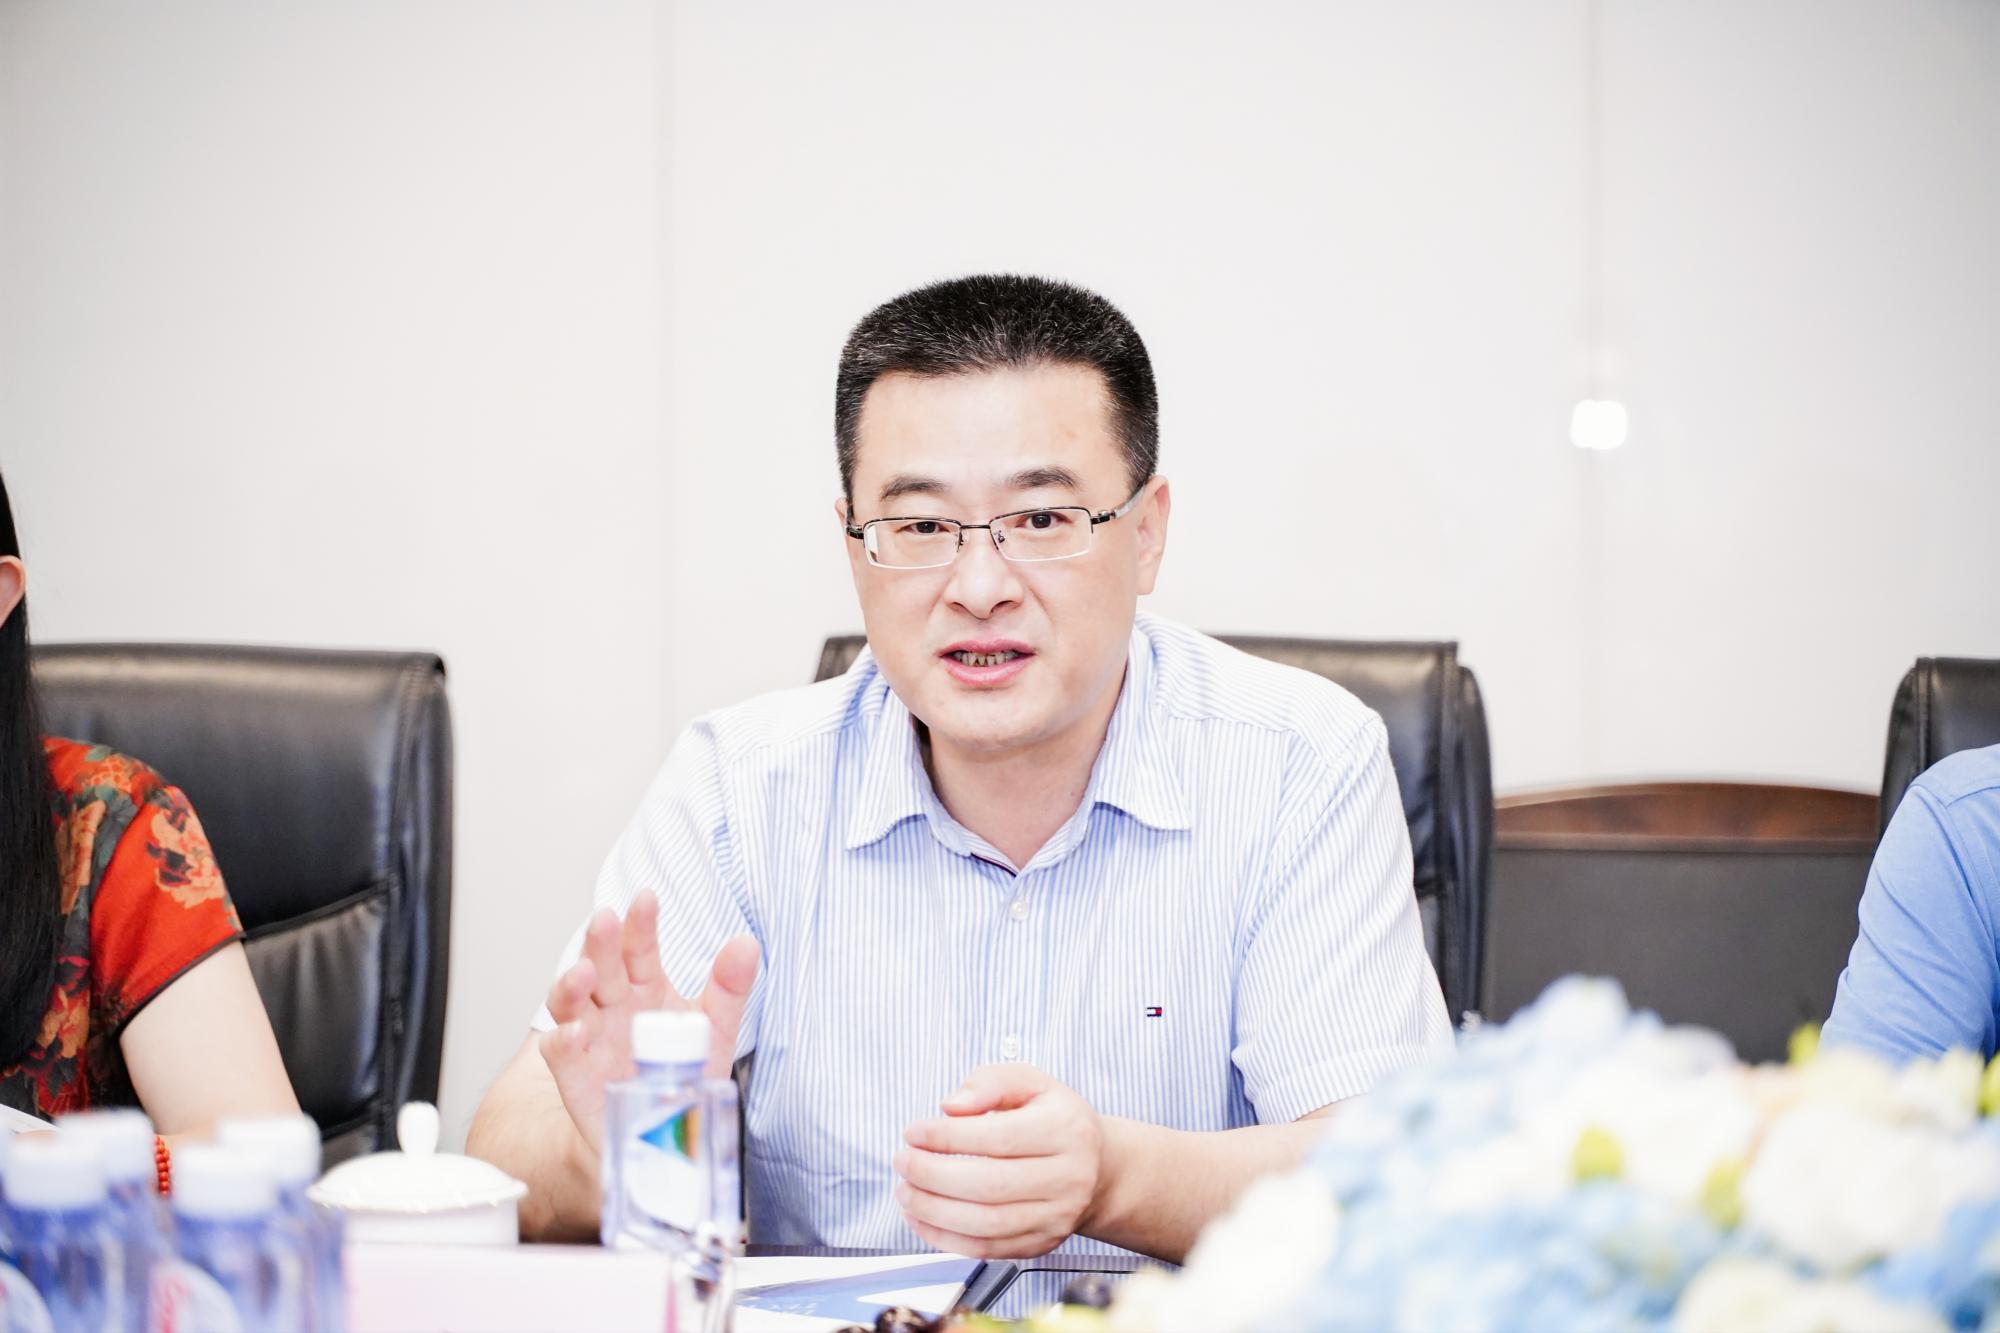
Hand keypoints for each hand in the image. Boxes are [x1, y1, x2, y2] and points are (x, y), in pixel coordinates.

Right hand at [538, 892, 758, 1154]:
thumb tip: (746, 943)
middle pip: (601, 967)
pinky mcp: (575, 1077)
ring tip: (584, 972)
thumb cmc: (679, 1072)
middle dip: (601, 943)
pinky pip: (561, 1055)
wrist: (653, 1133)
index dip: (641, 924)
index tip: (647, 898)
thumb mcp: (713, 1031)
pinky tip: (575, 1031)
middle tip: (604, 919)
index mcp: (644, 987)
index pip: (638, 948)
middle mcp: (612, 1006)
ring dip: (571, 985)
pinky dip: (563, 1041)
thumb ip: (728, 989)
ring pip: (569, 1003)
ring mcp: (589, 1039)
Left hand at [893, 1064, 1103, 1258]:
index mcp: (1065, 1130)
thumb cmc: (1054, 1119)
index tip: (914, 1132)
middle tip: (903, 1161)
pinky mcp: (1042, 1243)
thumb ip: (990, 1082)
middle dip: (933, 1175)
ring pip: (986, 1224)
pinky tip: (922, 1218)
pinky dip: (946, 1238)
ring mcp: (1057, 1216)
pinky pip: (987, 1250)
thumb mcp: (1031, 1082)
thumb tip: (952, 1106)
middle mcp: (1067, 1177)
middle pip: (990, 1185)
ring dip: (934, 1211)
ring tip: (905, 1191)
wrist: (1098, 1168)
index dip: (948, 1138)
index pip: (999, 1138)